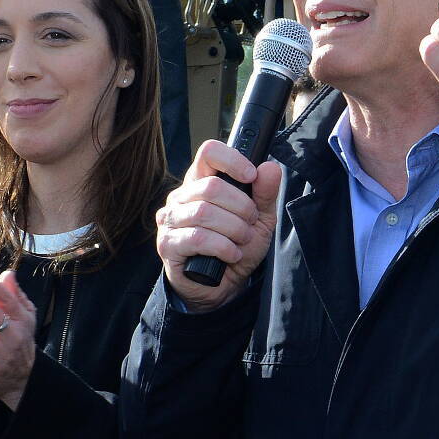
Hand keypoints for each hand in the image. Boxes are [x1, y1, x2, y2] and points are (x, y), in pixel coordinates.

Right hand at [157, 138, 283, 311]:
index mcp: (201, 182)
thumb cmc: (236, 247)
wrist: (221, 286)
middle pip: (212, 187)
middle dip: (241, 208)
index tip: (251, 176)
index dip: (232, 160)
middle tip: (250, 223)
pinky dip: (223, 247)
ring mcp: (170, 219)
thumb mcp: (258, 219)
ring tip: (241, 241)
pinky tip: (231, 254)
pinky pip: (198, 238)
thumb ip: (265, 194)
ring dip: (233, 229)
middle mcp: (181, 196)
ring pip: (204, 213)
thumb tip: (270, 168)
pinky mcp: (167, 244)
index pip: (208, 153)